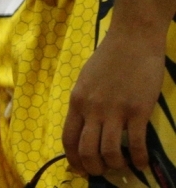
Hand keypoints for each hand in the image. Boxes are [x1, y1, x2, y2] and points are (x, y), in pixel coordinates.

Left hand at [62, 20, 166, 176]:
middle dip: (93, 167)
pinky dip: (140, 159)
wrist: (132, 40)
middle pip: (87, 150)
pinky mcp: (138, 110)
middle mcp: (92, 109)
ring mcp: (115, 110)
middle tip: (102, 171)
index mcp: (77, 101)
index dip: (73, 159)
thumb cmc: (109, 57)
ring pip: (110, 151)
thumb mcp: (86, 80)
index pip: (68, 138)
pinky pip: (137, 144)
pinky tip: (142, 164)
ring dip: (115, 165)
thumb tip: (86, 125)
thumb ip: (85, 102)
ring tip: (122, 166)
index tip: (81, 168)